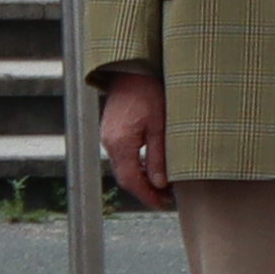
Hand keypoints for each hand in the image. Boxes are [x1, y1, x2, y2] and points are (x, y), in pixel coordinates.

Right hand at [97, 69, 170, 211]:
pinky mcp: (112, 130)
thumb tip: (160, 184)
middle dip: (145, 191)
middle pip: (125, 177)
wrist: (131, 69)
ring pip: (123, 167)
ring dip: (141, 179)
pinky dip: (136, 166)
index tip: (163, 205)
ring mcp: (108, 136)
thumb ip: (159, 156)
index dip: (147, 196)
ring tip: (163, 186)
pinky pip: (122, 156)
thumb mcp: (161, 126)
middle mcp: (109, 142)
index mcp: (120, 143)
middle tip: (166, 200)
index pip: (131, 180)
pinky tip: (152, 167)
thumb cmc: (149, 92)